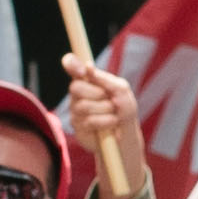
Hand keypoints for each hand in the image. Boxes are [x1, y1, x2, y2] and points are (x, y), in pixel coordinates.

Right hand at [61, 57, 141, 174]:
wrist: (126, 135)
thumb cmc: (124, 109)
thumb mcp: (122, 91)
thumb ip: (106, 79)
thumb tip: (88, 68)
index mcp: (88, 80)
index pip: (71, 65)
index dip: (71, 64)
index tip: (82, 71)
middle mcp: (78, 94)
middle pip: (75, 87)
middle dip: (97, 93)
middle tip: (110, 100)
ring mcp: (75, 111)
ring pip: (83, 106)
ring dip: (105, 109)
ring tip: (113, 115)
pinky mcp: (77, 127)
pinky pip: (88, 121)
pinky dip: (105, 121)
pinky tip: (110, 124)